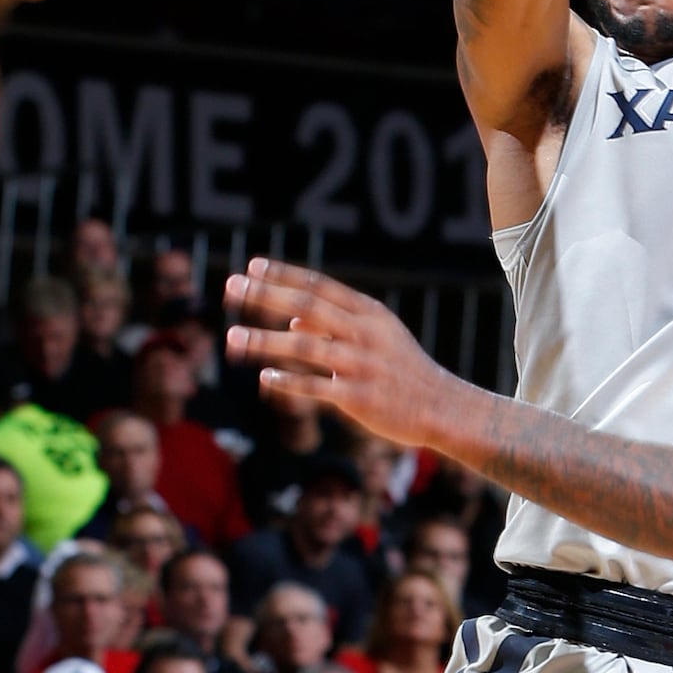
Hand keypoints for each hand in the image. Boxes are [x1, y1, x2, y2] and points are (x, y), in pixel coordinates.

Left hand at [225, 260, 455, 451]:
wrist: (442, 407)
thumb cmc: (405, 370)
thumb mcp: (378, 338)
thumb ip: (335, 328)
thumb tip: (292, 323)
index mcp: (369, 313)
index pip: (319, 286)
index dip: (284, 275)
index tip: (253, 265)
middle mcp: (364, 333)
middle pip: (307, 307)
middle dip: (265, 295)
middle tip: (230, 286)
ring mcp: (362, 365)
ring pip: (305, 347)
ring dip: (264, 340)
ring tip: (231, 338)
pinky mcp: (360, 397)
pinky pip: (317, 387)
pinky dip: (289, 381)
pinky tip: (264, 377)